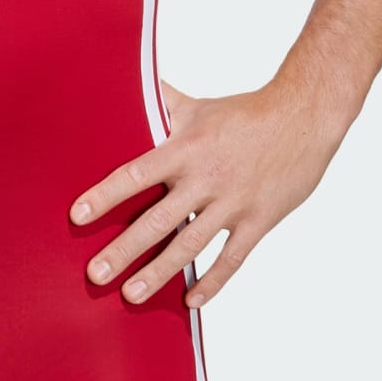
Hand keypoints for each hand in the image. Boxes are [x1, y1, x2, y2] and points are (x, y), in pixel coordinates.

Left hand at [68, 76, 351, 309]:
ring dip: (158, 273)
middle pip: (157, 220)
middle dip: (124, 250)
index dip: (105, 196)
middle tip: (95, 274)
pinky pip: (231, 258)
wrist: (304, 118)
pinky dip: (212, 283)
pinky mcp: (258, 221)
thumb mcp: (197, 106)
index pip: (136, 174)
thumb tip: (125, 79)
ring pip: (189, 245)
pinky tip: (190, 301)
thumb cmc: (245, 112)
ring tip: (131, 296)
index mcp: (185, 149)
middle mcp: (205, 179)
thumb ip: (160, 102)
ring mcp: (232, 203)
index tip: (77, 217)